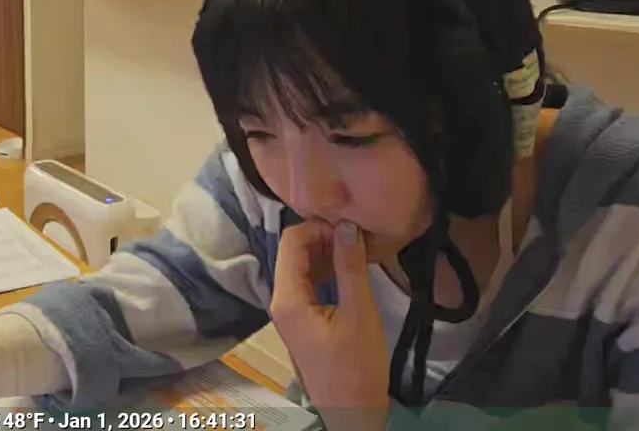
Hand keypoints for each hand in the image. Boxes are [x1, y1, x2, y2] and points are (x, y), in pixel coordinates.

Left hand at [270, 220, 389, 430]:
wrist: (351, 412)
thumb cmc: (356, 367)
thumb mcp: (359, 313)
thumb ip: (350, 267)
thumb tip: (347, 226)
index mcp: (287, 298)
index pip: (291, 241)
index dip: (318, 228)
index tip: (350, 230)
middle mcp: (280, 300)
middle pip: (293, 252)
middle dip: (323, 239)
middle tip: (357, 240)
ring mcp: (288, 311)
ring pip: (300, 267)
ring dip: (326, 255)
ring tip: (358, 253)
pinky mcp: (300, 320)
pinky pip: (307, 284)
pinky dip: (326, 272)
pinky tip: (349, 271)